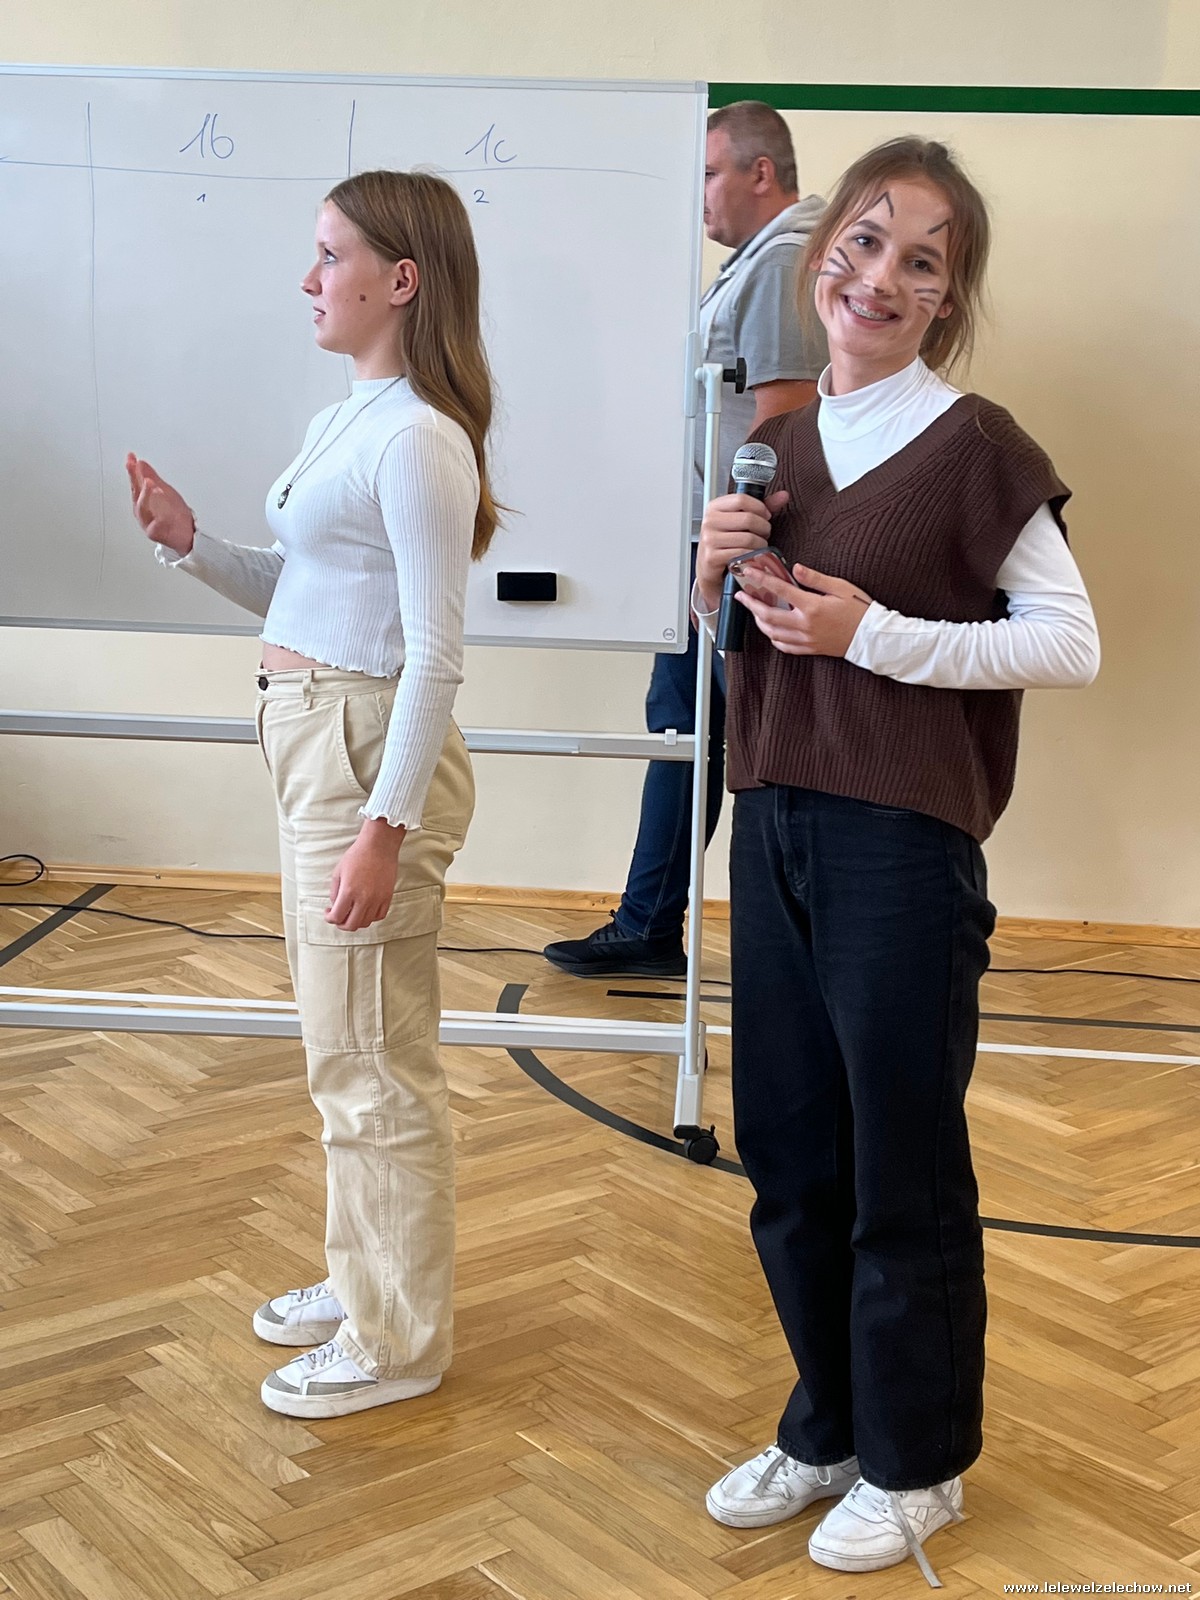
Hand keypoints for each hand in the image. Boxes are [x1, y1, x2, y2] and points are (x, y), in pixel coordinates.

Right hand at [126, 453, 195, 555]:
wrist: (185, 534)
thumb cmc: (173, 513)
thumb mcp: (162, 491)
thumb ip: (150, 477)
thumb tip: (140, 462)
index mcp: (142, 501)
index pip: (135, 483)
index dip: (132, 470)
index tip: (132, 459)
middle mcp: (142, 511)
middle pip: (137, 495)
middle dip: (136, 480)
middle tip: (136, 466)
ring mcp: (148, 523)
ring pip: (143, 509)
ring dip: (146, 495)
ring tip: (151, 482)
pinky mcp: (157, 534)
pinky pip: (155, 526)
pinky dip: (157, 517)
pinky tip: (161, 507)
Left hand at [325, 818, 406, 930]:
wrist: (379, 846)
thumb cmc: (357, 856)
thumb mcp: (338, 872)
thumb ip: (334, 893)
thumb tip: (335, 907)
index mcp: (348, 891)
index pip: (336, 917)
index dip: (329, 918)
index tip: (329, 912)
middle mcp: (364, 898)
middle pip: (351, 925)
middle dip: (341, 924)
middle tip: (339, 917)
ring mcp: (378, 899)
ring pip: (366, 923)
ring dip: (356, 921)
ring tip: (352, 912)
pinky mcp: (387, 897)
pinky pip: (379, 916)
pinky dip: (371, 917)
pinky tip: (365, 909)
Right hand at [695, 489, 789, 613]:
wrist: (709, 566)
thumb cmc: (727, 541)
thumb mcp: (741, 520)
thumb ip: (762, 507)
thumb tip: (783, 495)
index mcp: (715, 507)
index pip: (741, 499)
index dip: (760, 507)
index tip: (765, 515)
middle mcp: (710, 521)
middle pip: (748, 518)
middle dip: (763, 528)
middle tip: (764, 533)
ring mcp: (710, 540)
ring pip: (748, 538)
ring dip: (760, 544)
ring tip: (759, 545)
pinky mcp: (713, 557)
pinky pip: (742, 554)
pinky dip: (752, 556)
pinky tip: (752, 555)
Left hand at [735, 561, 872, 657]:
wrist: (872, 637)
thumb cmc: (859, 609)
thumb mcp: (840, 587)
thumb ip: (815, 578)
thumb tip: (795, 568)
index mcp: (811, 607)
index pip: (779, 590)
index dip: (761, 579)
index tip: (748, 572)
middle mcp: (804, 625)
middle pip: (768, 615)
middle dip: (751, 604)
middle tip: (740, 595)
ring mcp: (806, 639)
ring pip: (772, 633)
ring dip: (759, 621)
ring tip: (754, 611)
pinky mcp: (809, 649)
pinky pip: (784, 646)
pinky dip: (773, 638)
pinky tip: (771, 629)